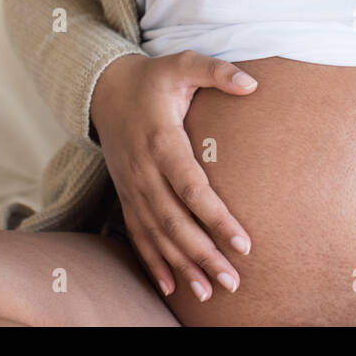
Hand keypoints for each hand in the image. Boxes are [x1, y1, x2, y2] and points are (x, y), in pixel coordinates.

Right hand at [90, 49, 258, 301]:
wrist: (103, 89)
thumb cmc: (153, 78)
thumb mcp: (183, 63)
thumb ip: (216, 71)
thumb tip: (252, 83)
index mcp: (162, 141)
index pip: (191, 188)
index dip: (216, 217)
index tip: (243, 243)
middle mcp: (144, 171)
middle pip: (175, 222)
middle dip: (204, 254)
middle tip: (233, 281)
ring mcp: (132, 187)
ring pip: (157, 235)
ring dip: (183, 266)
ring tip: (210, 292)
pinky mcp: (127, 195)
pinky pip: (138, 235)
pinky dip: (154, 263)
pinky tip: (172, 287)